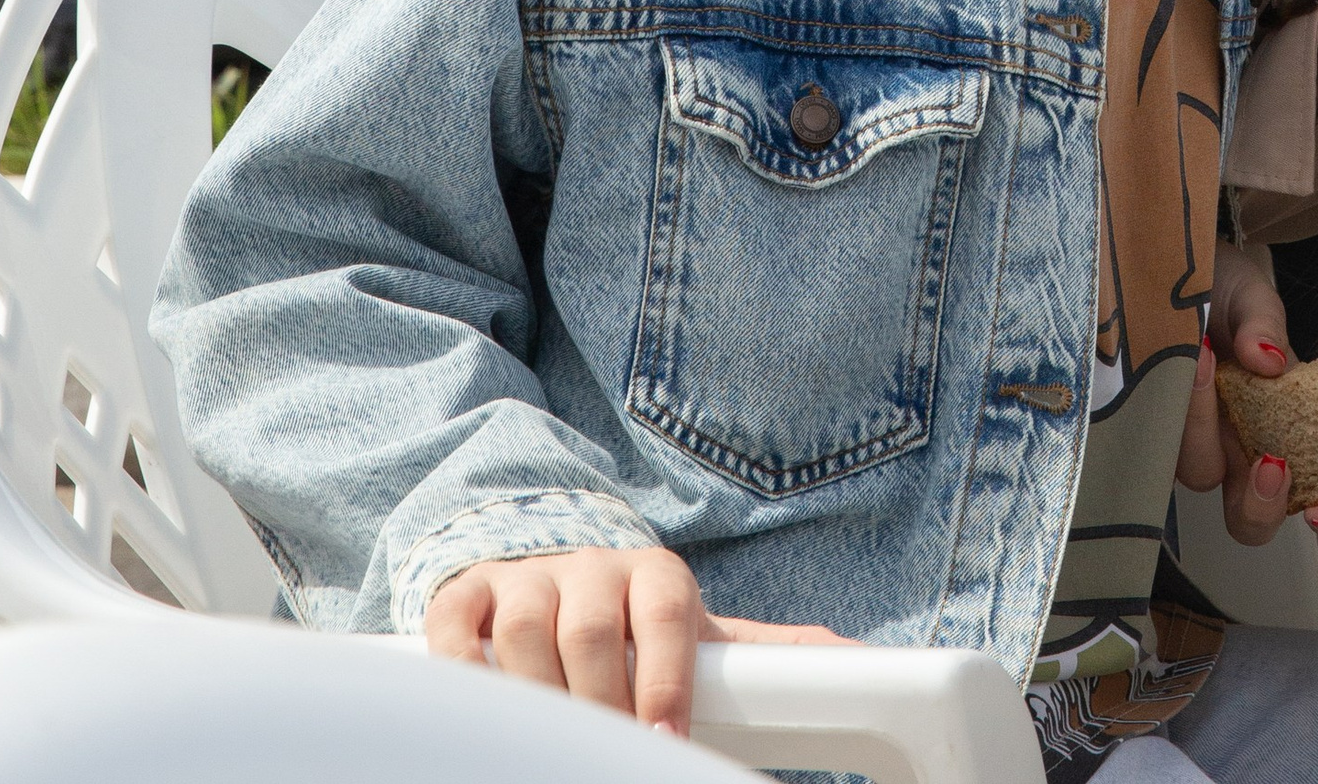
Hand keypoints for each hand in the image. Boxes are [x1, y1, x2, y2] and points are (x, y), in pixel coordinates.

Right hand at [425, 546, 849, 733]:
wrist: (555, 576)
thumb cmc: (636, 624)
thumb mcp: (702, 634)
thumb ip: (767, 653)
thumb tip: (860, 659)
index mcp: (656, 575)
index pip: (667, 613)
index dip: (665, 676)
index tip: (662, 738)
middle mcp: (592, 567)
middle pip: (592, 632)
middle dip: (599, 702)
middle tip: (603, 751)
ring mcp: (528, 577)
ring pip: (527, 632)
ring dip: (538, 698)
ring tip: (552, 743)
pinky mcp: (469, 594)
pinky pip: (458, 626)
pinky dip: (465, 668)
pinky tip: (486, 709)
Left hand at [1174, 245, 1317, 545]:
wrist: (1166, 269)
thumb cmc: (1218, 291)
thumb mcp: (1249, 295)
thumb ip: (1264, 323)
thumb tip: (1270, 361)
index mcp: (1279, 425)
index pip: (1315, 488)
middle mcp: (1236, 447)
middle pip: (1249, 516)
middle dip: (1260, 503)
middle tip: (1270, 459)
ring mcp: (1191, 442)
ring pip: (1199, 473)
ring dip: (1206, 428)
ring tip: (1207, 359)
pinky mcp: (1148, 426)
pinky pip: (1155, 442)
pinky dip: (1171, 407)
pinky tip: (1179, 362)